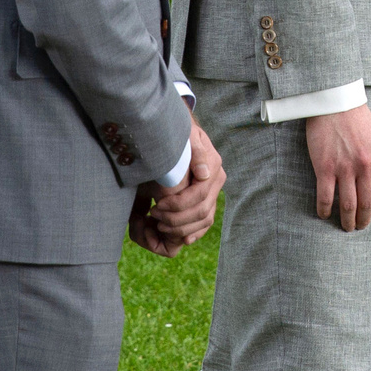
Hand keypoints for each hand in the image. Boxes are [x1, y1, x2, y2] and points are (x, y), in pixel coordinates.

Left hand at [130, 120, 222, 256]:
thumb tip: (204, 174)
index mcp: (213, 166)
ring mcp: (213, 192)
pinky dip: (193, 233)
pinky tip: (179, 239)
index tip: (156, 206)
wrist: (177, 132)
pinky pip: (204, 223)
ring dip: (181, 229)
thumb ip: (196, 152)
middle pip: (202, 212)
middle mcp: (216, 181)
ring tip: (159, 226)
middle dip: (176, 219)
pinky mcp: (207, 200)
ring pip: (204, 221)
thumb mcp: (185, 136)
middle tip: (154, 216)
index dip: (178, 205)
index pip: (200, 195)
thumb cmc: (177, 132)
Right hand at [305, 103, 370, 231]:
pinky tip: (323, 214)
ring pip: (348, 205)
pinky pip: (325, 197)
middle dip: (363, 220)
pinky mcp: (325, 168)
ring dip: (346, 220)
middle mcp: (366, 166)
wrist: (334, 101)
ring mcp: (345, 168)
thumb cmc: (355, 117)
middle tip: (358, 226)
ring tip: (345, 226)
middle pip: (367, 204)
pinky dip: (325, 210)